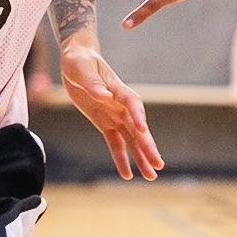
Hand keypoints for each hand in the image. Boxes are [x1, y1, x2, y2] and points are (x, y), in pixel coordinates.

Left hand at [58, 40, 163, 181]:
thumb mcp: (82, 68)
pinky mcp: (105, 123)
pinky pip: (115, 144)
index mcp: (118, 89)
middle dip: (148, 146)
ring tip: (151, 176)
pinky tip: (127, 175)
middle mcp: (121, 105)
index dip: (138, 115)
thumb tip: (103, 96)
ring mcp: (115, 115)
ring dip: (141, 157)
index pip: (132, 103)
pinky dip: (121, 158)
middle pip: (138, 128)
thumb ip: (93, 83)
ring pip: (131, 140)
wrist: (77, 60)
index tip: (143, 129)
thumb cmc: (80, 61)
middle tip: (159, 164)